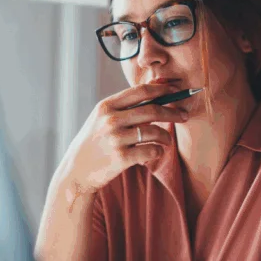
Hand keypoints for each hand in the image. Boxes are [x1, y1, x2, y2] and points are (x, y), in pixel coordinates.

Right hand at [59, 83, 188, 194]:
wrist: (77, 171)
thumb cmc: (94, 142)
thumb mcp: (101, 119)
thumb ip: (124, 107)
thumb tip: (155, 92)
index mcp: (106, 106)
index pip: (141, 91)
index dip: (162, 89)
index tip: (176, 90)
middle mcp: (110, 120)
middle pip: (152, 110)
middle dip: (173, 112)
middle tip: (184, 115)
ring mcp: (116, 139)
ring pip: (154, 132)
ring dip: (166, 136)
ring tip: (167, 140)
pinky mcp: (121, 158)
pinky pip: (151, 151)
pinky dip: (158, 151)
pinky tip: (156, 152)